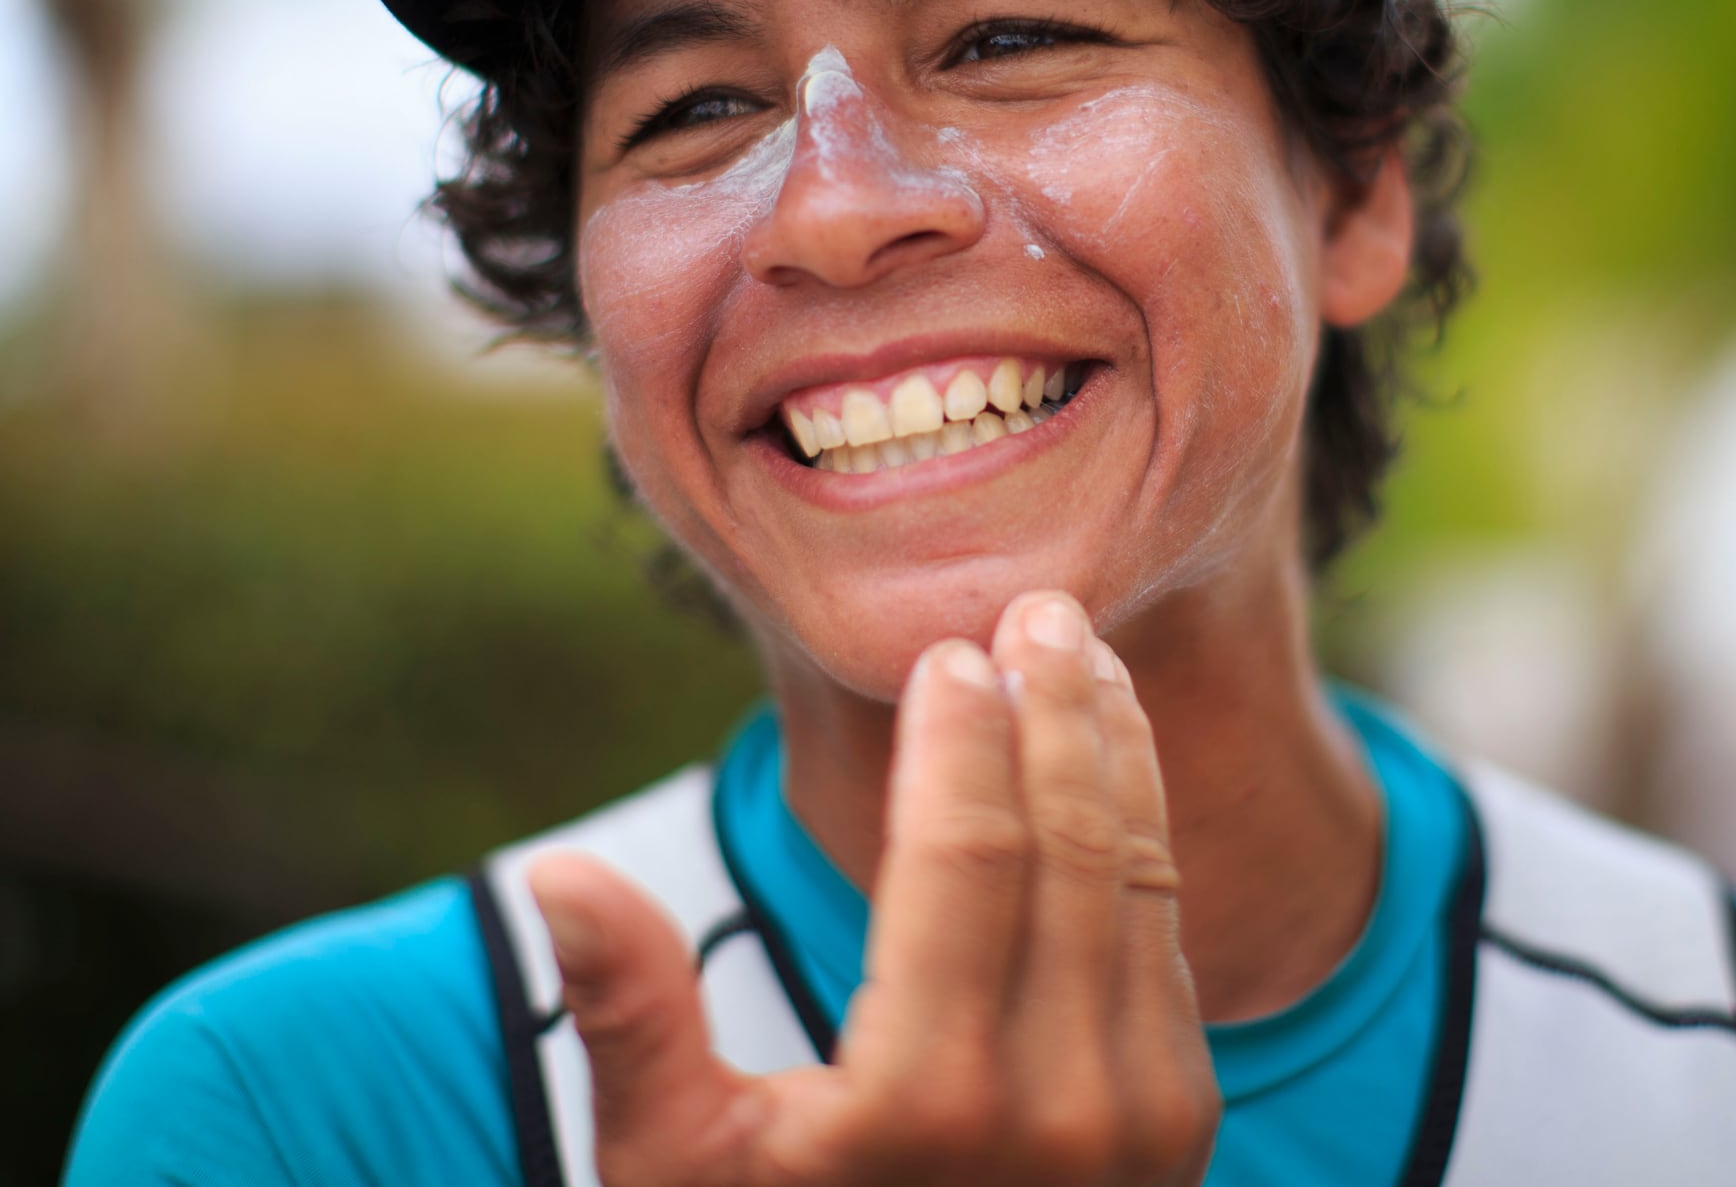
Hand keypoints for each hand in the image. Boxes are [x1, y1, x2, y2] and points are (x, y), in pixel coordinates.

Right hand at [528, 589, 1220, 1185]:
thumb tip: (557, 873)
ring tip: (1089, 659)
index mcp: (926, 1099)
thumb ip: (632, 1020)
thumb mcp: (672, 1176)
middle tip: (1042, 607)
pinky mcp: (1178, 1134)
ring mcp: (1139, 1123)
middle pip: (1074, 845)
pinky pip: (1167, 946)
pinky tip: (1114, 778)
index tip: (947, 648)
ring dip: (1119, 758)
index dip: (961, 736)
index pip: (968, 853)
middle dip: (1059, 710)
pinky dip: (1143, 841)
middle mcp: (1060, 1105)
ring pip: (1140, 885)